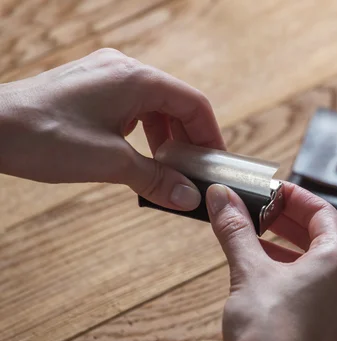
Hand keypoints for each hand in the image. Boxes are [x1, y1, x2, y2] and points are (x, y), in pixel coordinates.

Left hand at [0, 48, 223, 210]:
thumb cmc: (43, 136)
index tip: (216, 162)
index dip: (211, 134)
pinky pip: (131, 105)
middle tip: (194, 170)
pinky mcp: (90, 86)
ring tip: (168, 167)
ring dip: (166, 136)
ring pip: (153, 105)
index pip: (194, 103)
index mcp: (137, 79)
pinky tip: (139, 153)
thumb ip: (156, 179)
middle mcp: (124, 69)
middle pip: (175, 102)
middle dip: (188, 138)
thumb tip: (189, 198)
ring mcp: (105, 75)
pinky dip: (143, 130)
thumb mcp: (110, 163)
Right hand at [201, 182, 336, 340]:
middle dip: (288, 222)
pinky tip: (264, 279)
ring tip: (256, 243)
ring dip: (287, 249)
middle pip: (321, 238)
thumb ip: (236, 230)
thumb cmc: (268, 333)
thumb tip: (222, 197)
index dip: (295, 197)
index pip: (323, 213)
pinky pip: (313, 291)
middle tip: (261, 212)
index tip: (272, 190)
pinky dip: (291, 276)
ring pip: (316, 267)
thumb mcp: (248, 270)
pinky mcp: (325, 332)